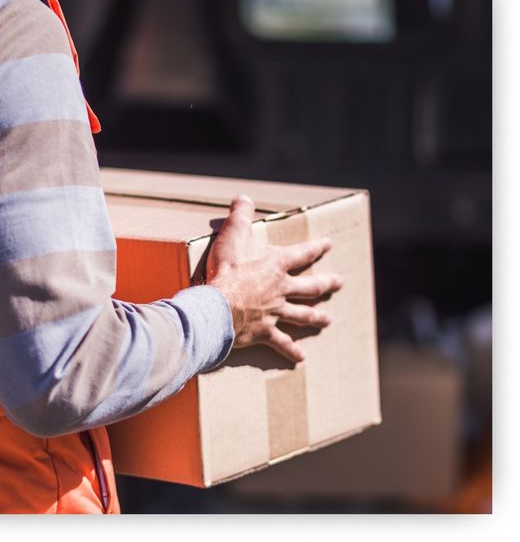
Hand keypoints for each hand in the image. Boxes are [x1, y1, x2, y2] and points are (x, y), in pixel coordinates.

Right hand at [206, 194, 342, 361]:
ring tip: (328, 320)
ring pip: (302, 315)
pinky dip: (290, 350)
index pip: (302, 254)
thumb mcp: (231, 236)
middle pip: (310, 287)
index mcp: (276, 265)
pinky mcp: (265, 331)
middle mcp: (281, 289)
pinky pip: (281, 342)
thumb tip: (243, 197)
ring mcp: (275, 312)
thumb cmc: (225, 270)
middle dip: (326, 284)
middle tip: (339, 283)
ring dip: (316, 317)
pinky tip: (300, 358)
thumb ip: (239, 215)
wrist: (217, 306)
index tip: (329, 245)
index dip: (316, 248)